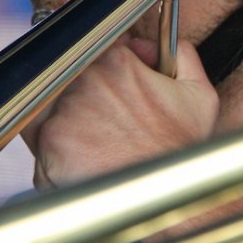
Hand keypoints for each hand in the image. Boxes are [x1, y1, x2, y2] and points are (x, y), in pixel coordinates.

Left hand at [23, 36, 218, 188]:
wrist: (164, 199)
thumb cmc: (180, 152)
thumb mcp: (199, 95)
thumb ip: (183, 55)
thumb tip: (169, 43)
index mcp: (115, 63)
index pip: (100, 46)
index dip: (111, 64)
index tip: (119, 79)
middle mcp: (82, 84)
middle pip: (74, 76)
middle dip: (90, 91)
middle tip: (112, 114)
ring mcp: (61, 116)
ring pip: (55, 109)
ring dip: (72, 120)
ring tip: (100, 140)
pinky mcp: (48, 149)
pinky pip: (43, 145)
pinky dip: (59, 152)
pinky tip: (87, 161)